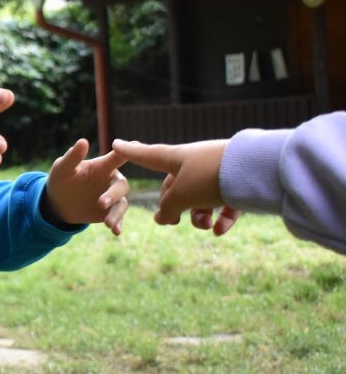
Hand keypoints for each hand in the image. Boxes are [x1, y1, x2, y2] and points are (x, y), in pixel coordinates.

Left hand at [45, 139, 129, 233]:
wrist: (58, 203)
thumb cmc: (61, 179)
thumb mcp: (62, 168)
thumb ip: (73, 156)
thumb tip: (83, 141)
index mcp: (103, 166)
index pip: (118, 158)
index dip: (127, 153)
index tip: (137, 149)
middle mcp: (111, 181)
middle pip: (121, 185)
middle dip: (113, 194)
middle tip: (101, 203)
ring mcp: (112, 198)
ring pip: (121, 204)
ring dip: (116, 213)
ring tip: (108, 224)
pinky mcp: (110, 213)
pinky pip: (117, 218)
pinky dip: (117, 224)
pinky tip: (115, 232)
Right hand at [112, 139, 240, 234]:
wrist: (257, 171)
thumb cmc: (210, 177)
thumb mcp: (180, 196)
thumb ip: (166, 209)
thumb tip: (164, 218)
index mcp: (177, 158)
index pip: (147, 155)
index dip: (131, 152)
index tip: (117, 143)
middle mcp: (196, 162)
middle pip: (175, 186)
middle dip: (174, 206)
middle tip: (172, 222)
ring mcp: (218, 172)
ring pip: (200, 198)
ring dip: (199, 216)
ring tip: (204, 225)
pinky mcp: (239, 184)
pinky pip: (224, 203)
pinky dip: (221, 218)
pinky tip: (219, 230)